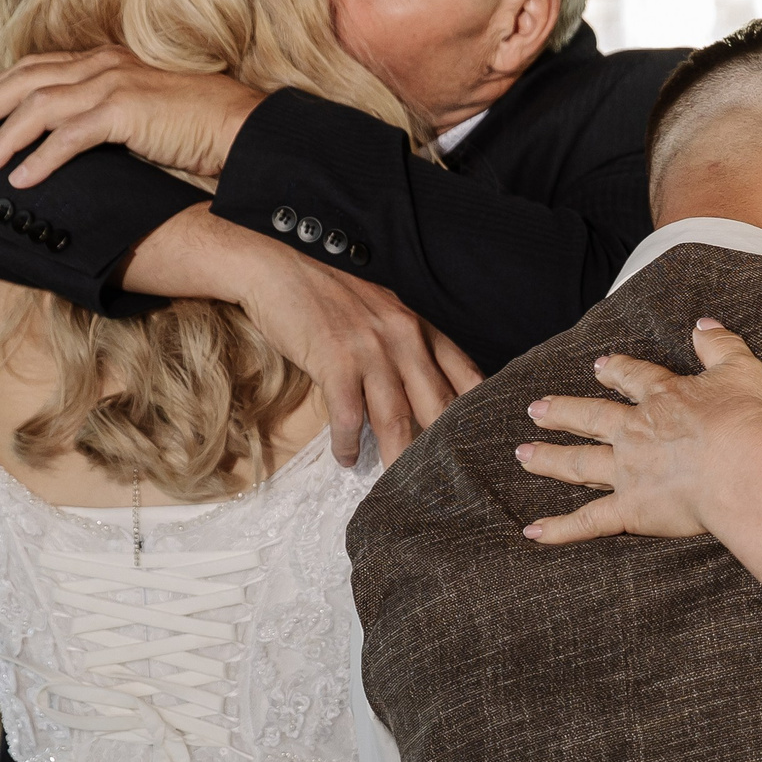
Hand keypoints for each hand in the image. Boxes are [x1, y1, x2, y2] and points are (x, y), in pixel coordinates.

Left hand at [0, 45, 264, 186]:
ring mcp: (114, 85)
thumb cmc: (202, 129)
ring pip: (38, 108)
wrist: (244, 127)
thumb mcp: (145, 117)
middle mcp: (104, 65)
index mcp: (107, 61)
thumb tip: (74, 147)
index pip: (36, 68)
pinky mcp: (127, 112)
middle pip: (24, 81)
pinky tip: (21, 180)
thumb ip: (109, 121)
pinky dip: (41, 158)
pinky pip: (70, 137)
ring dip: (0, 138)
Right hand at [235, 252, 480, 464]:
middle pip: (439, 407)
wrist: (277, 273)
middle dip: (444, 451)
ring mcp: (371, 351)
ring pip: (397, 420)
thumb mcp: (385, 312)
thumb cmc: (330, 297)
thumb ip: (411, 345)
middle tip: (447, 484)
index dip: (480, 416)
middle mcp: (404, 339)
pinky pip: (350, 418)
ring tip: (399, 488)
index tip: (483, 447)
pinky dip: (349, 445)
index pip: (469, 377)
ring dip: (398, 460)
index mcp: (421, 328)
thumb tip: (429, 388)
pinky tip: (347, 459)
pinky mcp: (335, 363)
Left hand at [517, 320, 761, 543]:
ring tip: (523, 455)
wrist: (744, 467)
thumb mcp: (742, 369)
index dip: (616, 370)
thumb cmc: (749, 421)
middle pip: (591, 417)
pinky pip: (588, 521)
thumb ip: (720, 344)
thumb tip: (703, 323)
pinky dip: (560, 529)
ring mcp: (629, 471)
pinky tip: (533, 532)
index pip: (633, 378)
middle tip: (535, 409)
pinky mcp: (631, 509)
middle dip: (562, 412)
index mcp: (664, 398)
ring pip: (580, 463)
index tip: (600, 366)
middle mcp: (637, 431)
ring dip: (549, 459)